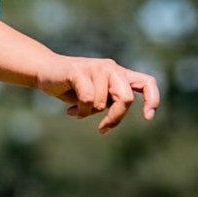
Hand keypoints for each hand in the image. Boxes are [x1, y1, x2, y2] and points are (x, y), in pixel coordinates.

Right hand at [36, 57, 160, 132]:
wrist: (45, 72)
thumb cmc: (73, 88)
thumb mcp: (96, 97)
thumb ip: (110, 103)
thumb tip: (115, 118)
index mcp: (119, 74)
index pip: (146, 82)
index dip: (152, 99)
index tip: (147, 117)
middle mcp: (111, 68)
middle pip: (125, 99)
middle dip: (115, 118)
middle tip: (103, 128)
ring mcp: (96, 67)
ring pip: (102, 102)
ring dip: (88, 113)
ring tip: (78, 110)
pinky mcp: (79, 71)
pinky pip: (87, 99)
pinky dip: (80, 110)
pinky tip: (70, 111)